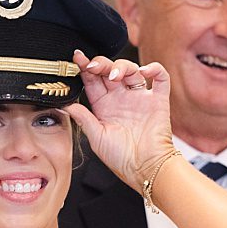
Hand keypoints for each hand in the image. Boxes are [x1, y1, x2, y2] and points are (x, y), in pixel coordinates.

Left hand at [64, 51, 173, 186]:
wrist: (146, 168)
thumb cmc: (122, 158)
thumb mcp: (96, 138)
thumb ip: (83, 118)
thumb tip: (66, 105)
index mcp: (104, 106)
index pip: (92, 80)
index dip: (85, 67)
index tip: (77, 59)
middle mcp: (121, 99)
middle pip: (110, 70)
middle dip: (101, 63)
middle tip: (93, 65)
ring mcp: (140, 98)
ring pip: (132, 70)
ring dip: (121, 66)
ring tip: (114, 75)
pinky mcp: (158, 101)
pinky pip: (160, 78)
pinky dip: (155, 69)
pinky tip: (144, 71)